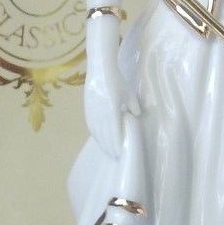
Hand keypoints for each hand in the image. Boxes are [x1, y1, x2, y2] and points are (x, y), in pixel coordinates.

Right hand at [84, 26, 136, 156]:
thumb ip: (133, 106)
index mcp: (112, 109)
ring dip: (102, 142)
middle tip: (115, 156)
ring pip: (97, 131)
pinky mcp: (87, 107)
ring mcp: (92, 110)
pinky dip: (95, 133)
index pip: (115, 132)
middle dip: (110, 146)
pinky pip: (91, 124)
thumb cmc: (117, 80)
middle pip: (105, 135)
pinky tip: (97, 138)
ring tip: (107, 151)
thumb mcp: (129, 93)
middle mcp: (101, 112)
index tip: (122, 152)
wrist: (100, 68)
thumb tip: (136, 117)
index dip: (118, 144)